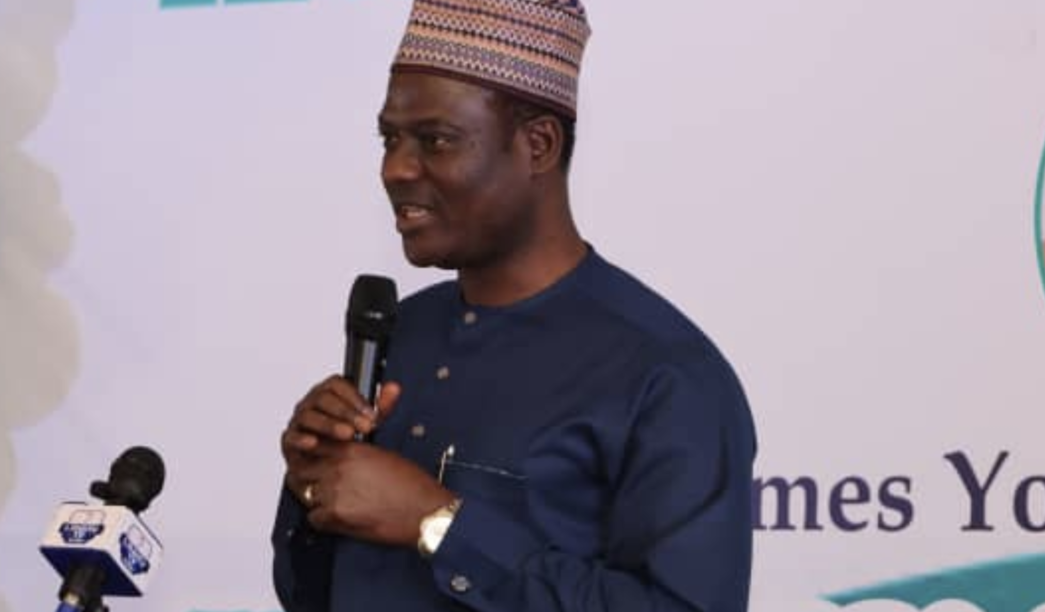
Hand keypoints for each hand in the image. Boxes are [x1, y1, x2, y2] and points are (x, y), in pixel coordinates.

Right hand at [281, 375, 400, 504]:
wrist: (327, 463)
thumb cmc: (345, 438)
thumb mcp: (367, 421)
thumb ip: (381, 405)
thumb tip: (394, 388)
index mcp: (328, 393)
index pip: (336, 384)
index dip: (354, 397)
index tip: (371, 413)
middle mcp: (311, 403)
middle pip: (323, 398)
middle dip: (346, 412)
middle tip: (365, 427)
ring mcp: (299, 420)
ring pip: (309, 415)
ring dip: (329, 424)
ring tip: (348, 435)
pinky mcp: (290, 439)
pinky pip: (292, 436)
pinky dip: (302, 438)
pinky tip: (314, 442)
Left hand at [300, 442, 455, 546]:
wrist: (423, 511)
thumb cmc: (412, 485)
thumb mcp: (384, 455)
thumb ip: (357, 454)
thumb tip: (343, 458)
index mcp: (350, 450)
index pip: (312, 446)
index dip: (309, 455)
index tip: (310, 461)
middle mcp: (338, 468)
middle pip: (301, 470)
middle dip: (303, 477)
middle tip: (310, 484)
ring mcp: (334, 492)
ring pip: (305, 495)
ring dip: (313, 499)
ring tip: (327, 503)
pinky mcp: (336, 516)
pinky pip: (314, 518)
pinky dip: (321, 520)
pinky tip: (335, 518)